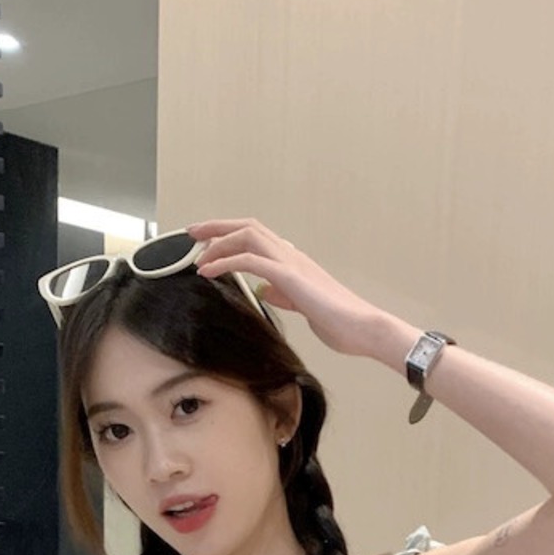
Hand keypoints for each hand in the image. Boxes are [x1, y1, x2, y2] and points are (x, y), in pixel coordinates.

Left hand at [187, 217, 380, 358]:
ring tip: (196, 255)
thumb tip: (264, 289)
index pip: (256, 237)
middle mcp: (291, 255)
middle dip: (216, 228)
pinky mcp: (289, 276)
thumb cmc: (339, 321)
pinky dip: (225, 262)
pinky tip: (209, 272)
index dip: (229, 234)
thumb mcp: (303, 307)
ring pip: (247, 235)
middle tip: (191, 234)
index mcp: (294, 262)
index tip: (206, 242)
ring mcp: (291, 262)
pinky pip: (250, 260)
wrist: (362, 327)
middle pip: (248, 226)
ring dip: (218, 242)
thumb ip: (284, 295)